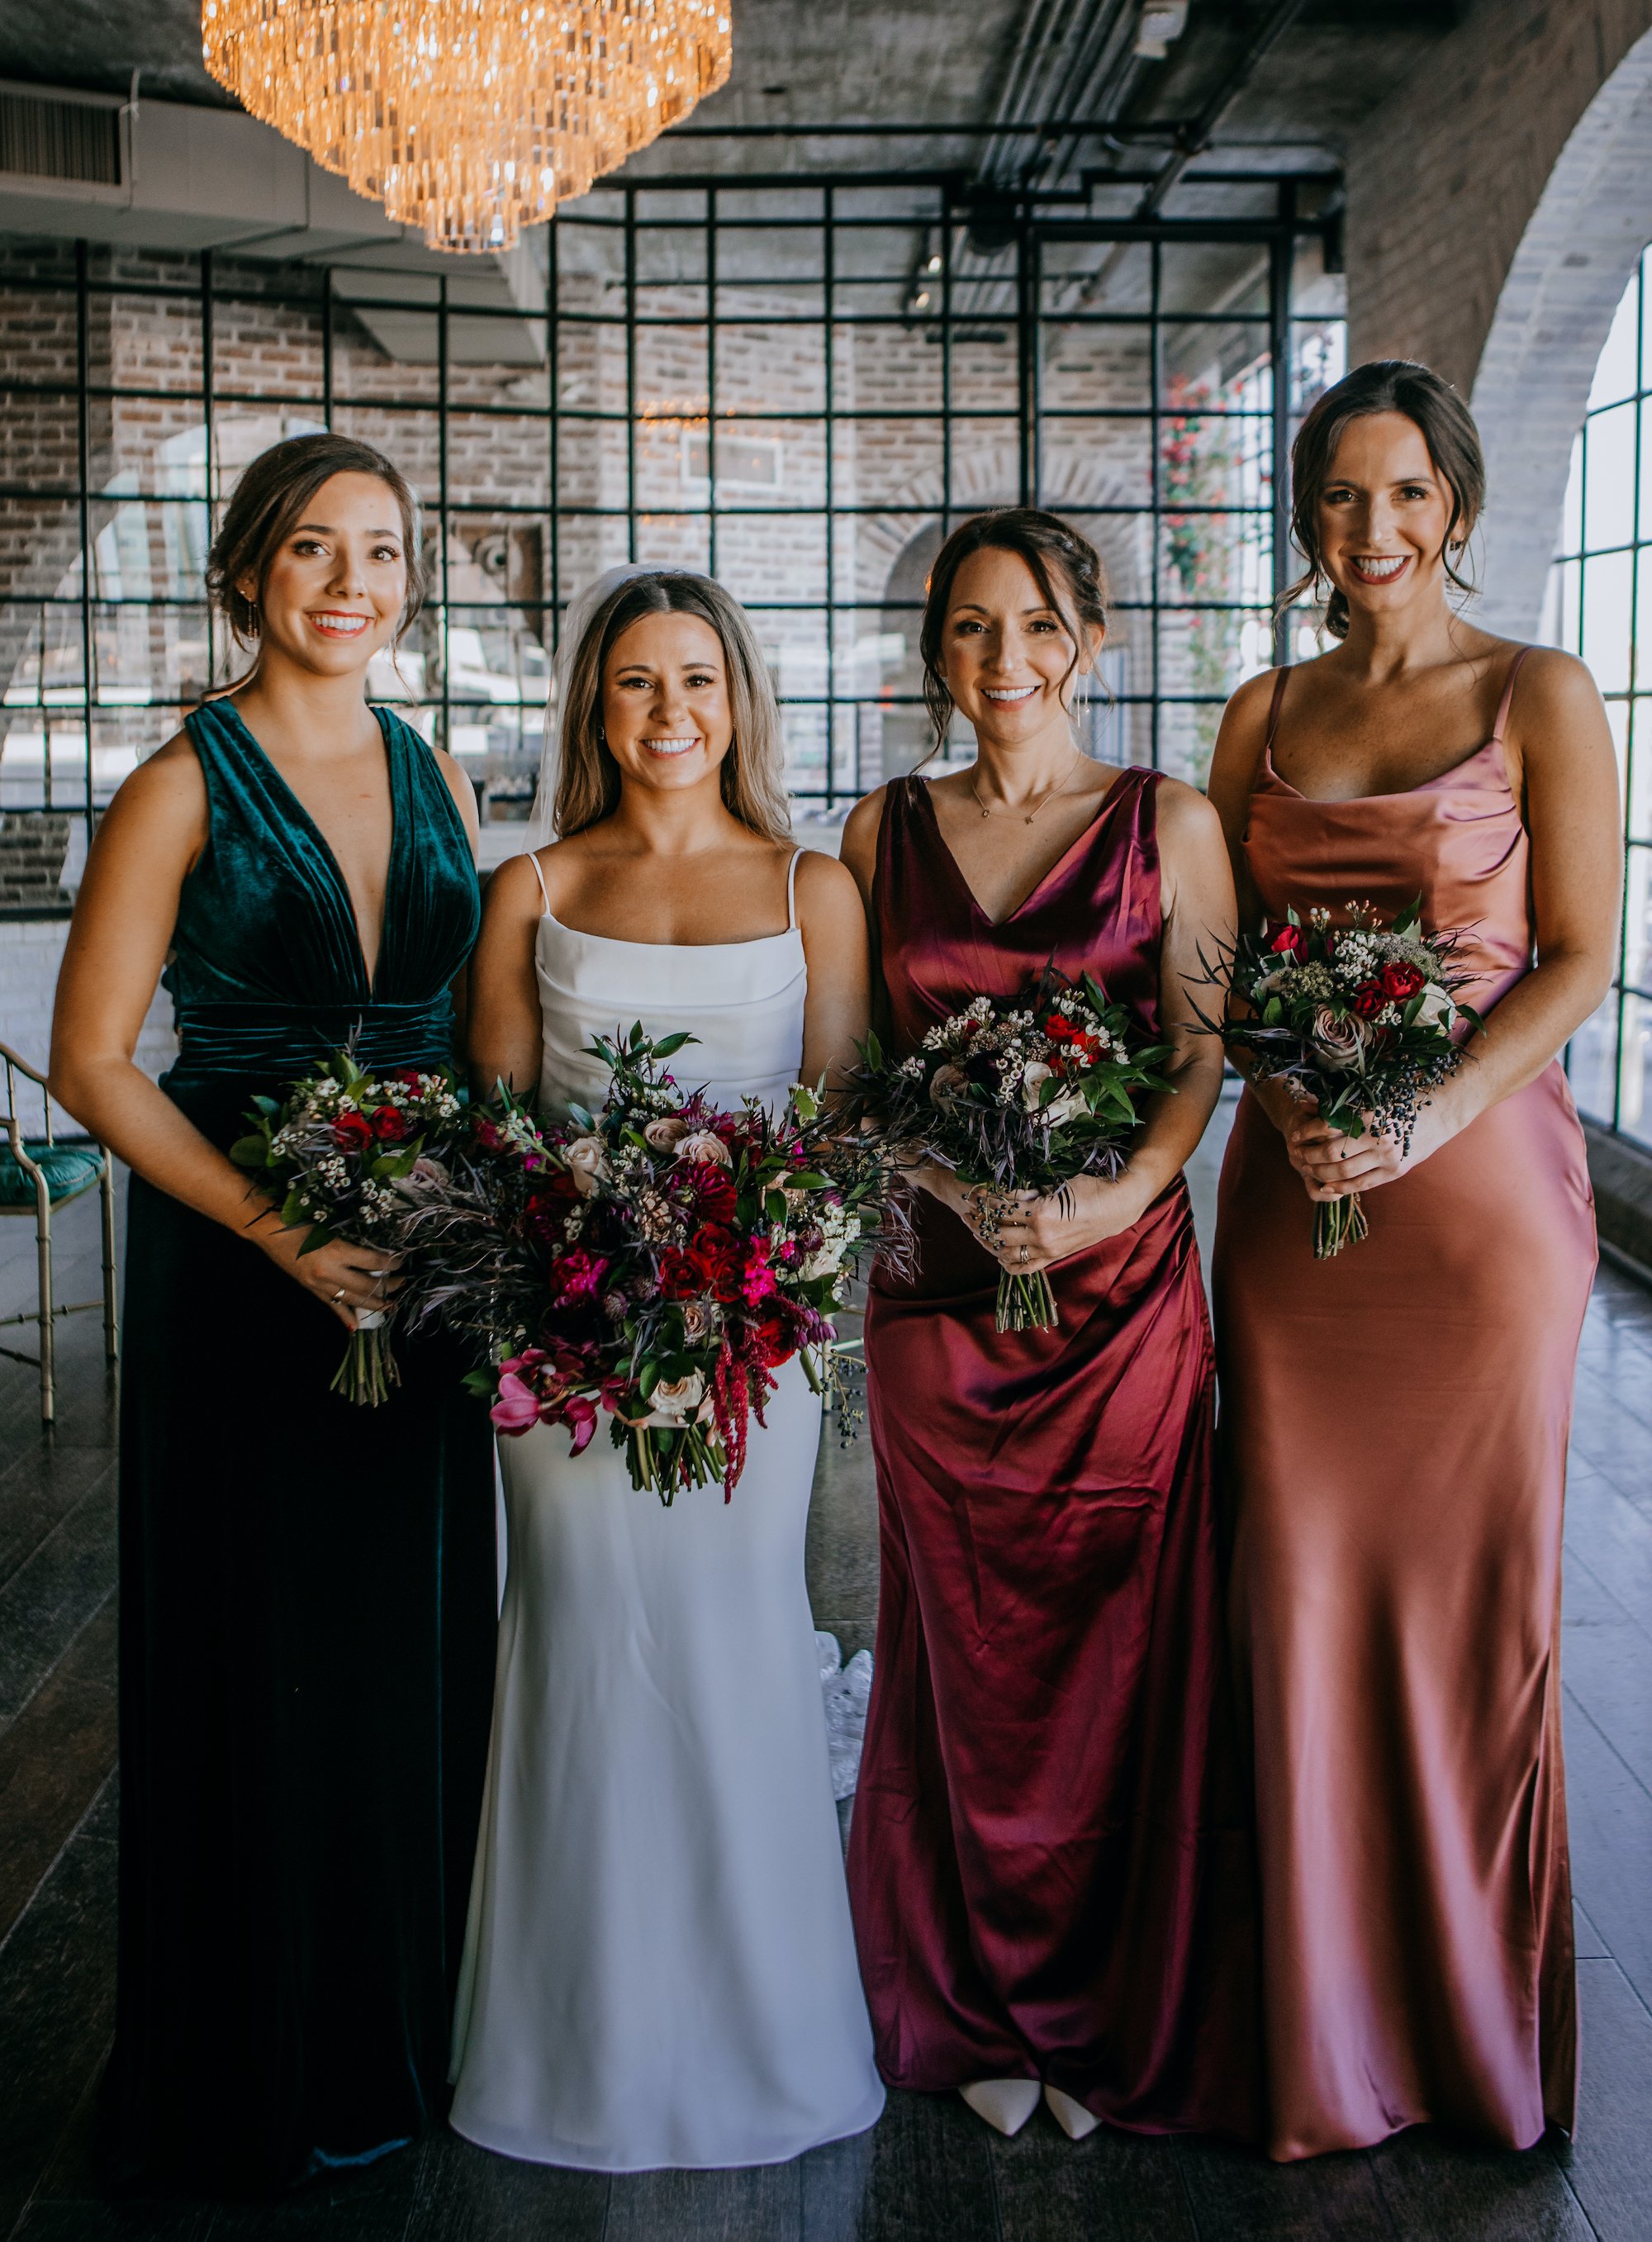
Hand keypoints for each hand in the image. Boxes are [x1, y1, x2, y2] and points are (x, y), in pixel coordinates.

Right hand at [251, 1215, 401, 1329]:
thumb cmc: (299, 1220)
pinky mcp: (311, 1290)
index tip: (401, 1260)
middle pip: (367, 1284)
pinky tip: (355, 1326)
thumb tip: (375, 1250)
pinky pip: (332, 1306)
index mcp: (337, 1251)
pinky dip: (345, 1316)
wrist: (268, 1231)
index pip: (373, 1261)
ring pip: (353, 1299)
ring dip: (374, 1302)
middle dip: (388, 1285)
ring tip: (390, 1304)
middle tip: (402, 1283)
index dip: (391, 1262)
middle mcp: (330, 1272)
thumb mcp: (330, 1227)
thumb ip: (351, 1240)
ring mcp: (320, 1284)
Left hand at [955, 1173, 1148, 1271]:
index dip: (986, 1197)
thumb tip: (1007, 1191)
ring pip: (1005, 1251)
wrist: (1116, 1207)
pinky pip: (1023, 1268)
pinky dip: (1006, 1262)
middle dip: (980, 1219)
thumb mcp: (1057, 1183)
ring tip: (977, 1229)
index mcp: (1040, 1212)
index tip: (975, 1190)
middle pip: (997, 1230)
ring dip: (988, 1241)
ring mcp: (1046, 1250)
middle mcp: (1040, 1235)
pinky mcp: (1052, 1258)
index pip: (1002, 1205)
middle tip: (970, 1209)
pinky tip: (998, 1252)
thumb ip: (1031, 1190)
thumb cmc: (1090, 1188)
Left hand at [1282, 1098, 1459, 1202]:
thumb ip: (1338, 1105)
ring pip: (1345, 1172)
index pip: (1328, 1127)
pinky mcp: (1395, 1171)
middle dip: (1311, 1156)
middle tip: (1298, 1155)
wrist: (1440, 1113)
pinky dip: (1341, 1187)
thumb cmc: (1400, 1100)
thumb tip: (1305, 1105)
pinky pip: (1362, 1184)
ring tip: (1309, 1168)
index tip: (1294, 1135)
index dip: (1307, 1133)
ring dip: (1322, 1172)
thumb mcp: (1370, 1096)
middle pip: (1333, 1153)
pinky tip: (1327, 1185)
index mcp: (1371, 1114)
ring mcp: (1388, 1157)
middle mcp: (1379, 1137)